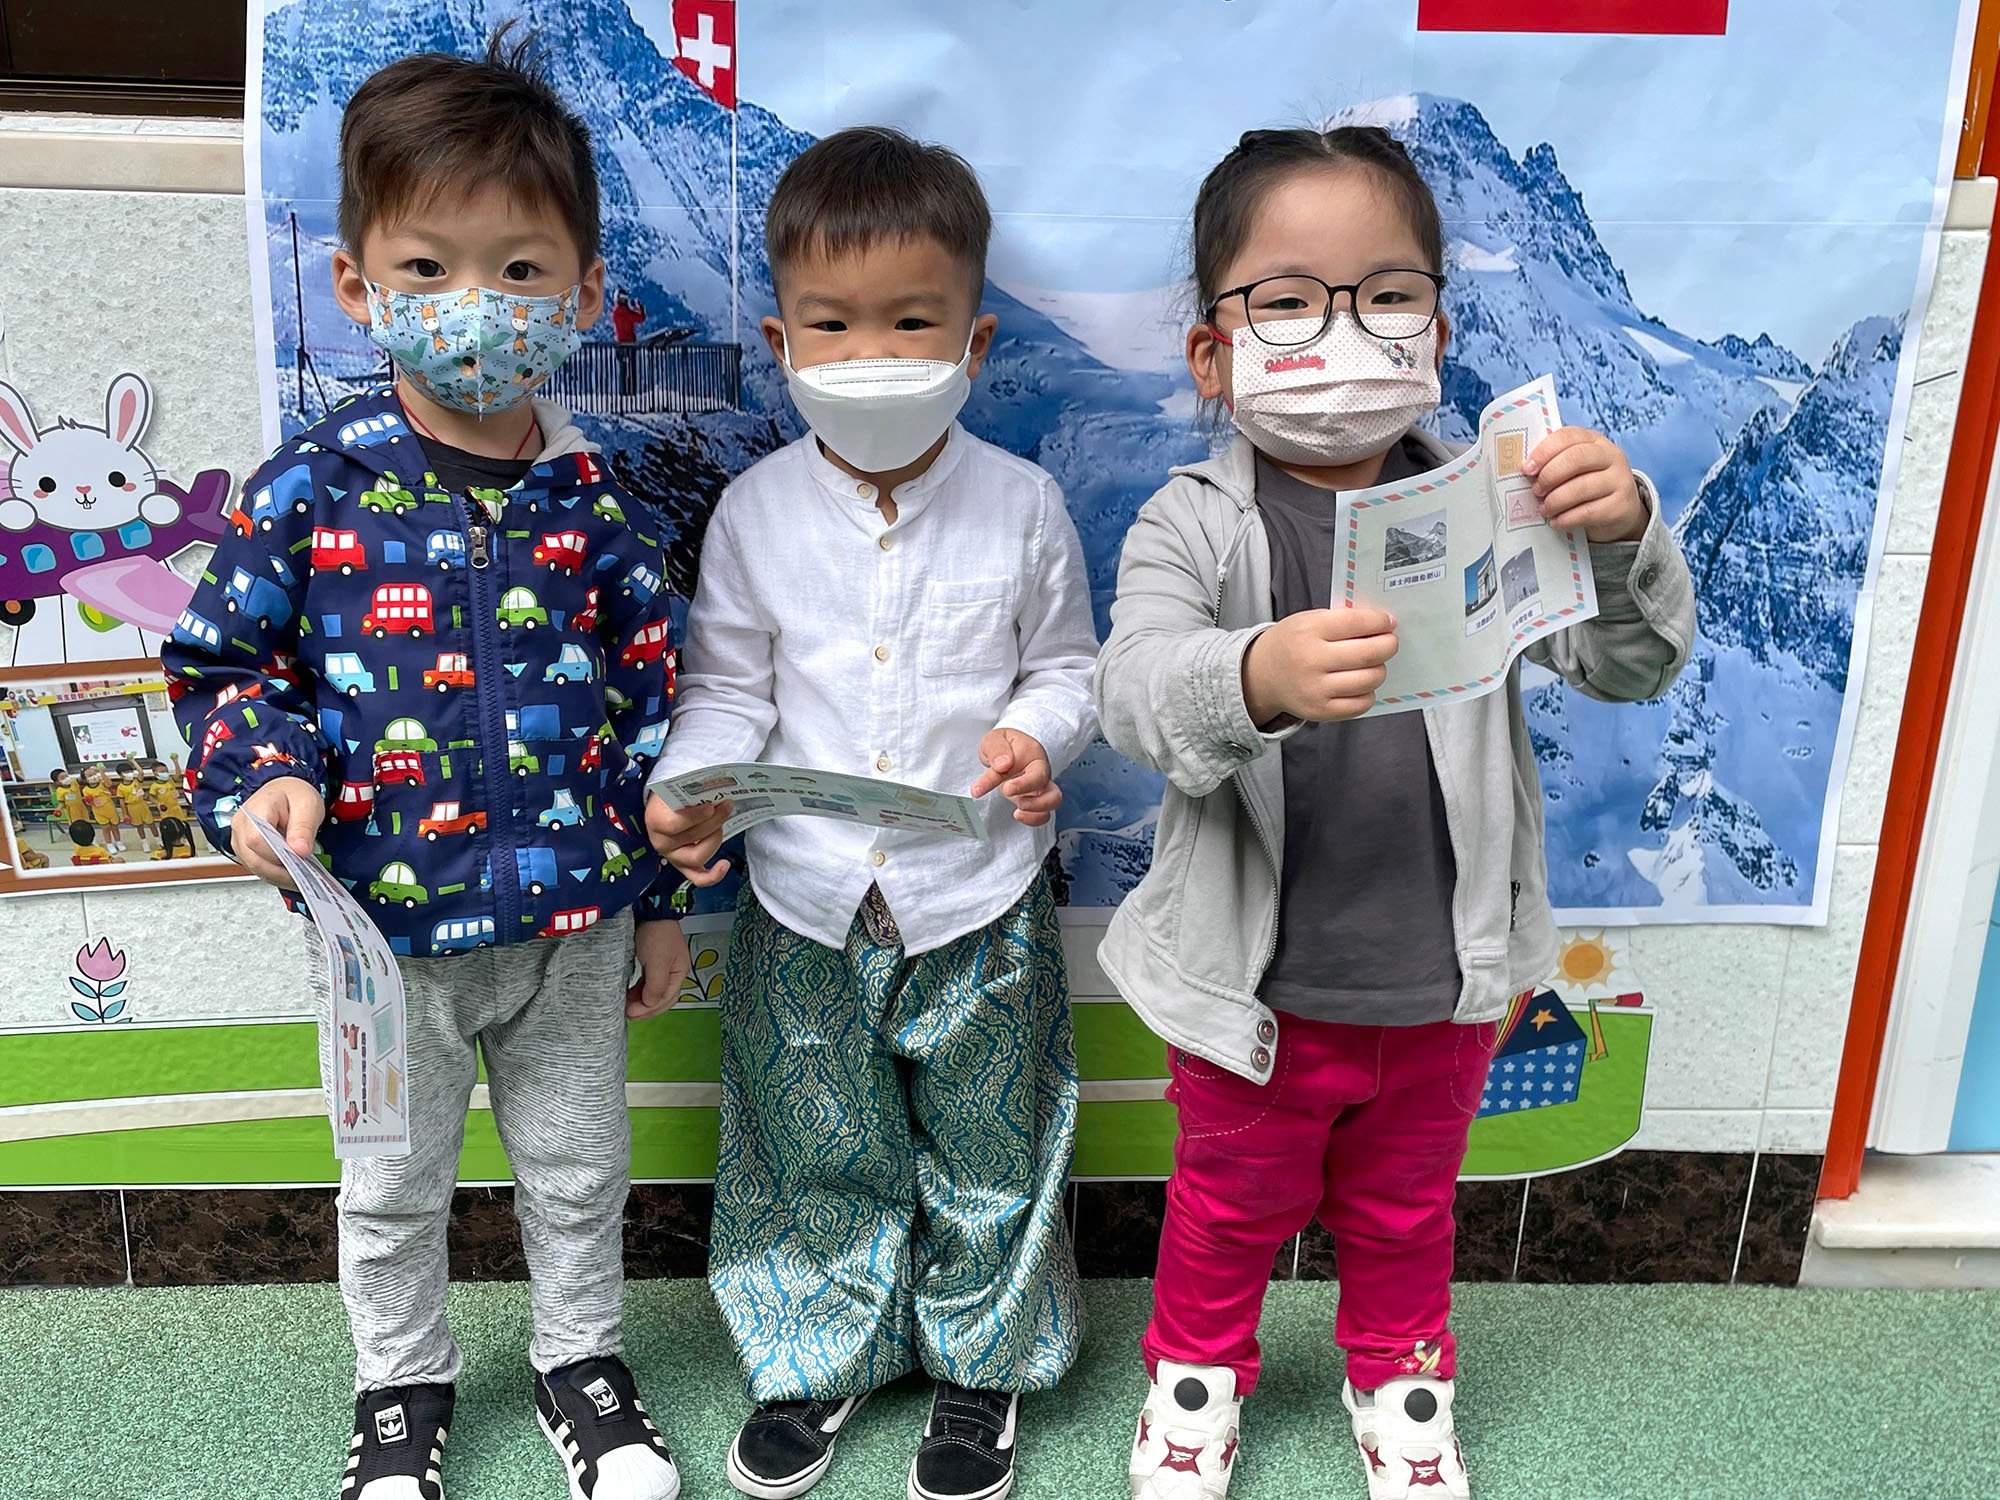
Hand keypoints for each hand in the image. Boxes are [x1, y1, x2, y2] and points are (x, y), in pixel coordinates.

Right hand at [229, 776, 324, 888]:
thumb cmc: (294, 795)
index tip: (298, 860)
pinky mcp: (245, 849)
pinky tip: (290, 874)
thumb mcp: (308, 805)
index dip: (277, 855)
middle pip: (253, 858)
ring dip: (277, 876)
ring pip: (254, 866)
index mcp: (255, 810)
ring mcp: (240, 838)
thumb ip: (303, 828)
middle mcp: (241, 825)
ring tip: (300, 876)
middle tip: (304, 875)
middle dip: (280, 871)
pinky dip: (274, 874)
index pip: (257, 840)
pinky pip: (257, 867)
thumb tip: (300, 851)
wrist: (284, 790)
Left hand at [627, 919, 691, 1018]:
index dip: (649, 1010)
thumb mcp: (657, 962)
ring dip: (641, 1001)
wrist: (652, 910)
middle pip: (662, 998)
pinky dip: (639, 991)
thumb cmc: (656, 936)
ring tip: (626, 1006)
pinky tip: (630, 995)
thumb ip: (655, 986)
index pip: (666, 1000)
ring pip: (654, 992)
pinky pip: (647, 983)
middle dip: (646, 1009)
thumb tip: (650, 1003)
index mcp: (679, 974)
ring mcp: (664, 968)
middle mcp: (674, 973)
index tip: (631, 1013)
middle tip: (627, 1014)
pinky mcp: (653, 962)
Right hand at [645, 792, 733, 884]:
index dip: (695, 816)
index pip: (675, 824)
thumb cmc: (672, 795)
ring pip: (698, 857)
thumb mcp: (676, 787)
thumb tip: (716, 784)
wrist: (663, 805)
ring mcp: (673, 856)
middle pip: (693, 838)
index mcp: (656, 821)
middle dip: (715, 821)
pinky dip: (713, 876)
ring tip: (722, 824)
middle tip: (725, 806)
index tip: (710, 806)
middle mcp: (661, 842)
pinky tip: (725, 864)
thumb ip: (692, 788)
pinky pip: (698, 877)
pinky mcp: (684, 865)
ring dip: (715, 839)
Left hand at [971, 727, 1061, 825]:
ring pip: (1052, 806)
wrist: (1006, 748)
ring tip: (1017, 811)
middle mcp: (1041, 774)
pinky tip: (1017, 814)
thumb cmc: (1003, 744)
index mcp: (1035, 757)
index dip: (1023, 785)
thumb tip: (1003, 764)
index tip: (1006, 788)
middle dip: (1035, 803)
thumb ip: (997, 750)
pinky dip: (1032, 819)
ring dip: (1035, 813)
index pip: (1037, 774)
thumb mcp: (994, 739)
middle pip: (1054, 794)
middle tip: (1012, 798)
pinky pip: (1042, 814)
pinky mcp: (1032, 799)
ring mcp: (1039, 788)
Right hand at [1242, 607, 1398, 725]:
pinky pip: (1361, 704)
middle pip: (1369, 653)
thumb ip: (1342, 621)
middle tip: (1389, 643)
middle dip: (1388, 645)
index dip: (1380, 622)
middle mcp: (1310, 660)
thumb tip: (1382, 625)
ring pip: (1369, 679)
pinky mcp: (1320, 711)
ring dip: (1379, 669)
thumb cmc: (1292, 643)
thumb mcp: (1308, 621)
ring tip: (1372, 664)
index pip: (1357, 623)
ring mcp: (1315, 689)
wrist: (1263, 675)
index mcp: (1308, 631)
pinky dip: (1368, 692)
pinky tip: (1360, 683)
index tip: (1388, 623)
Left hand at [1523, 428, 1647, 542]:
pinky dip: (1567, 518)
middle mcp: (1610, 455)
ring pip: (1581, 487)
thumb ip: (1553, 463)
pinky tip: (1556, 522)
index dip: (1544, 452)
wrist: (1619, 510)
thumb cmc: (1586, 484)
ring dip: (1556, 500)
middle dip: (1550, 476)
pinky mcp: (1621, 505)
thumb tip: (1524, 471)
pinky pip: (1589, 512)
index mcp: (1593, 440)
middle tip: (1536, 491)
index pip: (1567, 436)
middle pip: (1576, 459)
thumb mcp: (1573, 469)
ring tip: (1544, 509)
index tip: (1526, 469)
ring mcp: (1619, 480)